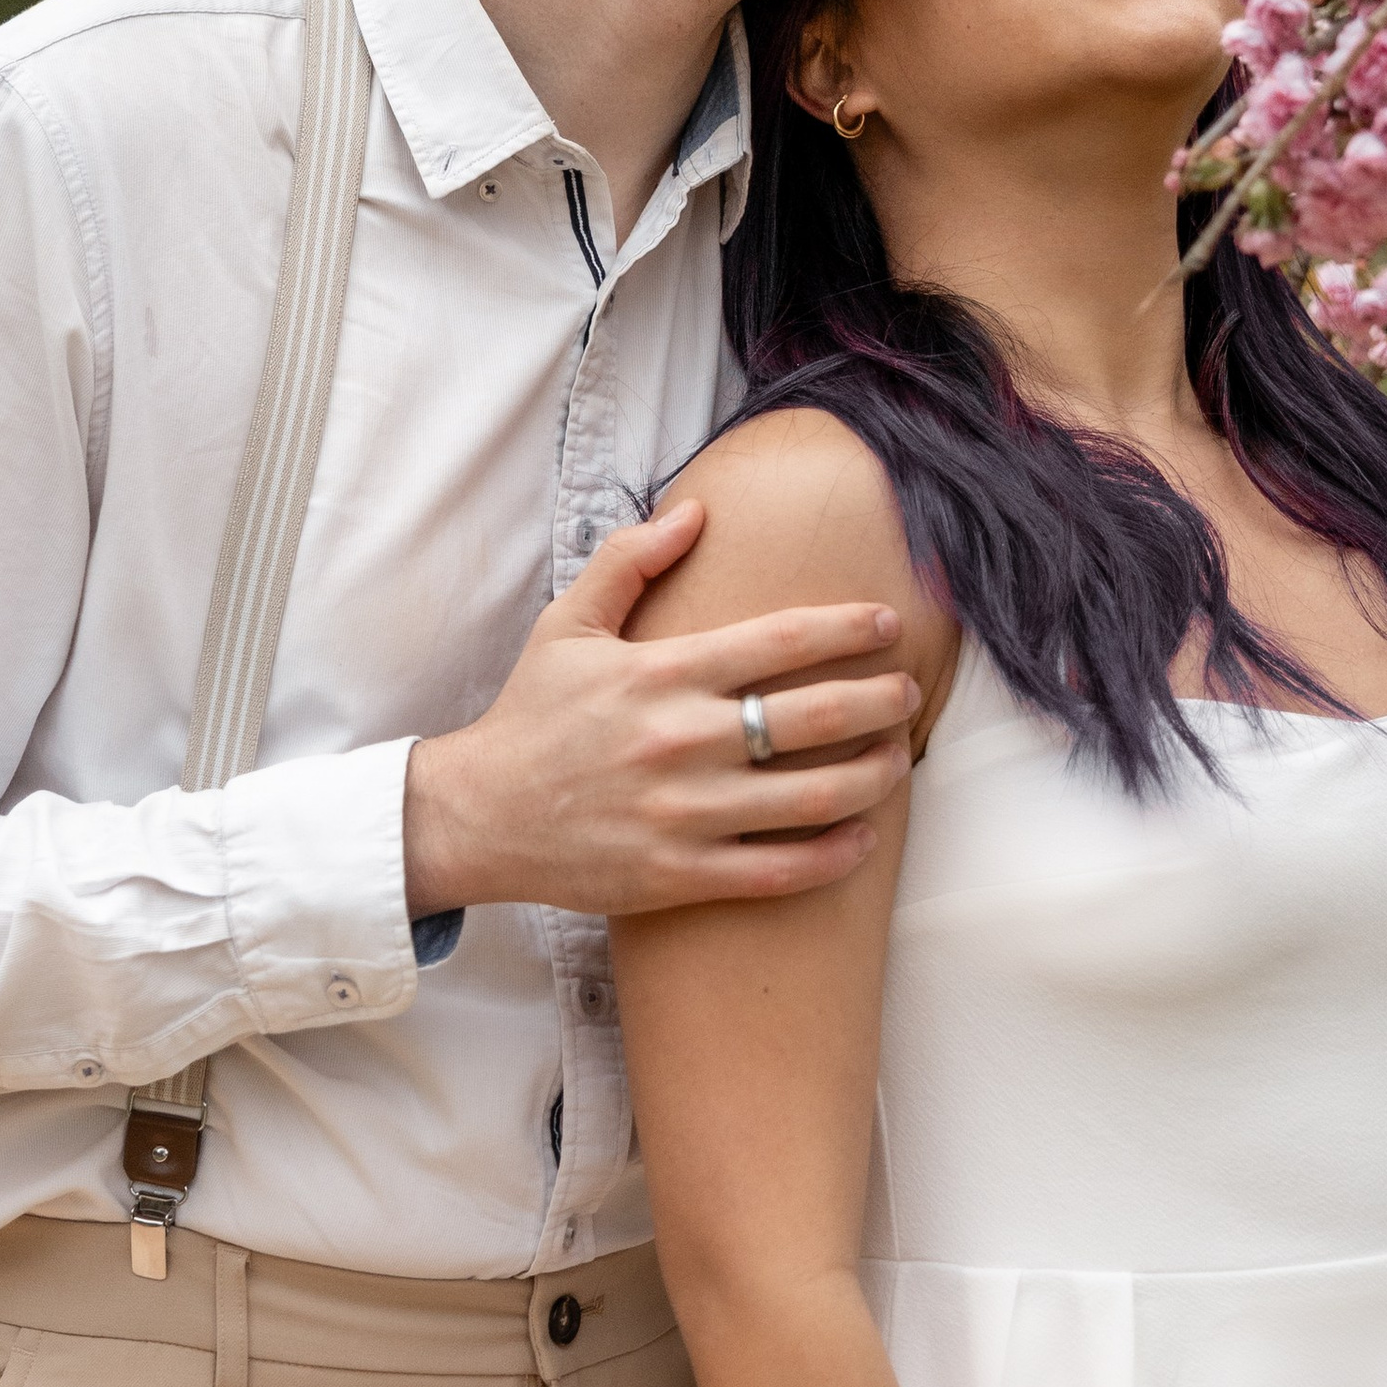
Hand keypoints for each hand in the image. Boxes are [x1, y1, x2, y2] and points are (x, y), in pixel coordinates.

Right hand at [403, 500, 917, 917]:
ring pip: (815, 797)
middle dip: (882, 701)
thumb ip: (631, 561)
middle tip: (909, 693)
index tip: (889, 625)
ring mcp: (685, 813)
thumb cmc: (531, 716)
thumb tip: (697, 510)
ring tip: (898, 759)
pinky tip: (863, 836)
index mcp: (663, 673)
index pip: (784, 639)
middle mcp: (682, 740)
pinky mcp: (680, 876)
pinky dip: (835, 854)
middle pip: (817, 716)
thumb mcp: (567, 624)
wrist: (477, 816)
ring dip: (875, 776)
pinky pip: (780, 870)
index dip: (850, 629)